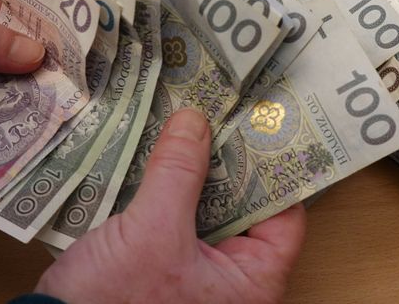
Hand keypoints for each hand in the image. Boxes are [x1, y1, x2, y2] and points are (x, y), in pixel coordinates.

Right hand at [36, 109, 306, 303]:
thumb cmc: (114, 302)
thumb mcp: (152, 231)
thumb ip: (178, 171)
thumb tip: (195, 120)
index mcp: (252, 282)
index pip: (284, 213)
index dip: (273, 167)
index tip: (257, 123)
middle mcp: (233, 279)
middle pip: (245, 204)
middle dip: (228, 161)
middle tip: (219, 113)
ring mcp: (199, 271)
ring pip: (208, 206)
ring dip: (194, 170)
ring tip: (189, 122)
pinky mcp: (166, 262)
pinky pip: (178, 215)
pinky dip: (170, 185)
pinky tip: (160, 150)